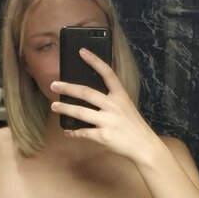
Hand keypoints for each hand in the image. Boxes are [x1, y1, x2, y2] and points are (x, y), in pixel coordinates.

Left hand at [50, 49, 158, 164]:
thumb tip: (89, 94)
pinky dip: (74, 132)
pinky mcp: (103, 136)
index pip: (107, 73)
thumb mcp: (126, 106)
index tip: (82, 51)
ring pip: (81, 112)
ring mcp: (108, 121)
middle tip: (54, 85)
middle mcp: (114, 106)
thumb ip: (111, 98)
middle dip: (68, 88)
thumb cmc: (133, 125)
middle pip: (86, 93)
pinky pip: (83, 133)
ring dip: (65, 109)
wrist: (143, 146)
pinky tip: (68, 131)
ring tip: (54, 106)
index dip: (94, 61)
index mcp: (120, 96)